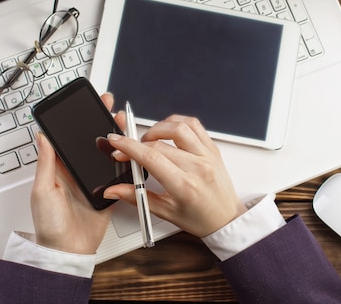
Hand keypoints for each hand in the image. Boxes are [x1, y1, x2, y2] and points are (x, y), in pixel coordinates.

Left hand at [30, 93, 121, 254]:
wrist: (67, 252)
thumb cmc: (49, 225)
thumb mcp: (42, 190)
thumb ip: (46, 163)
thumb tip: (42, 136)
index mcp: (59, 169)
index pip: (69, 138)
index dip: (78, 121)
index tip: (85, 106)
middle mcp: (76, 173)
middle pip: (90, 143)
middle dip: (99, 123)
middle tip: (107, 106)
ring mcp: (93, 182)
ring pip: (106, 155)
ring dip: (115, 139)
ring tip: (121, 123)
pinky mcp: (108, 193)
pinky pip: (118, 175)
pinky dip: (125, 162)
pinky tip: (131, 150)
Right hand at [104, 115, 246, 237]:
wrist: (227, 219)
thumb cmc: (200, 218)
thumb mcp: (165, 212)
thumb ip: (137, 197)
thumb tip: (113, 190)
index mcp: (184, 186)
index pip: (151, 157)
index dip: (129, 147)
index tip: (116, 142)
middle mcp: (198, 167)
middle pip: (159, 143)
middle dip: (137, 143)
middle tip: (127, 150)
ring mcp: (207, 155)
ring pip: (177, 126)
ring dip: (157, 128)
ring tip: (149, 140)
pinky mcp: (213, 148)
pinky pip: (194, 125)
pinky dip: (176, 122)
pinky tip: (168, 132)